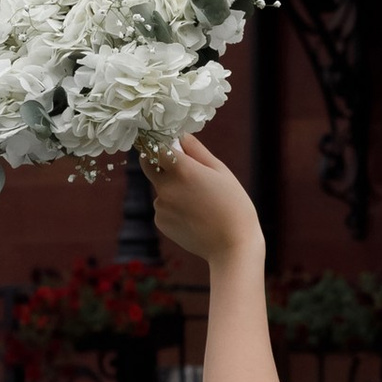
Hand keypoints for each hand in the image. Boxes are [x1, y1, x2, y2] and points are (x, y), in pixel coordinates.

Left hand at [147, 134, 263, 272]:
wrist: (232, 246)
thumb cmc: (233, 205)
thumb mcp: (220, 171)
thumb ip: (196, 150)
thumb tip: (180, 135)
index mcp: (182, 169)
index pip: (155, 146)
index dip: (161, 144)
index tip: (169, 146)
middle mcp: (166, 187)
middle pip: (148, 164)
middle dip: (157, 161)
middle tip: (180, 169)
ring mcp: (160, 206)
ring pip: (160, 188)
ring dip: (172, 189)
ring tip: (198, 203)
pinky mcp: (160, 222)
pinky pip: (163, 207)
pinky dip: (174, 208)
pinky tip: (194, 217)